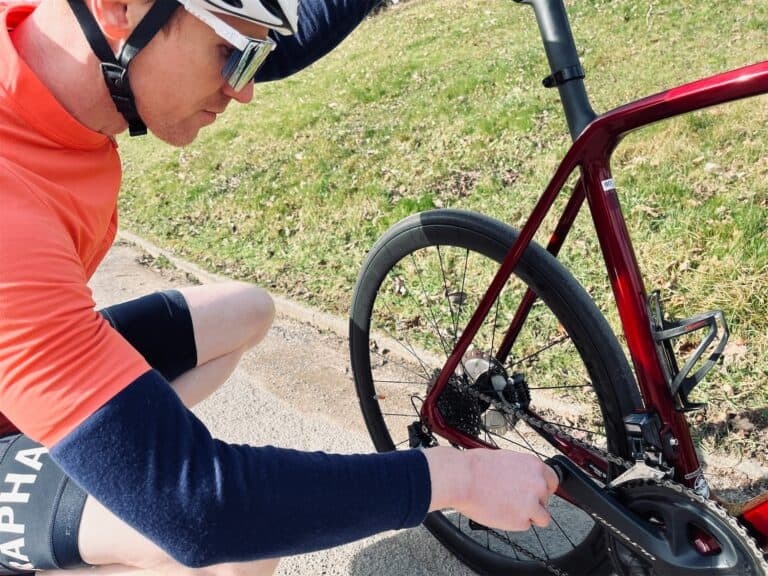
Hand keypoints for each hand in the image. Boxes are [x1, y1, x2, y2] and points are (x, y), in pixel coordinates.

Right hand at [424, 447, 558, 531]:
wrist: (462, 478)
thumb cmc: (476, 466)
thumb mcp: (506, 458)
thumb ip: (521, 469)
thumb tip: (523, 477)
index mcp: (534, 465)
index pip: (551, 481)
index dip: (542, 488)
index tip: (534, 493)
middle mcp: (538, 483)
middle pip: (546, 500)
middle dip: (533, 502)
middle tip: (514, 500)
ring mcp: (532, 503)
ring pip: (542, 517)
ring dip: (528, 515)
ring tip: (509, 509)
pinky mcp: (522, 520)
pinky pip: (525, 525)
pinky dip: (514, 522)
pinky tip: (500, 512)